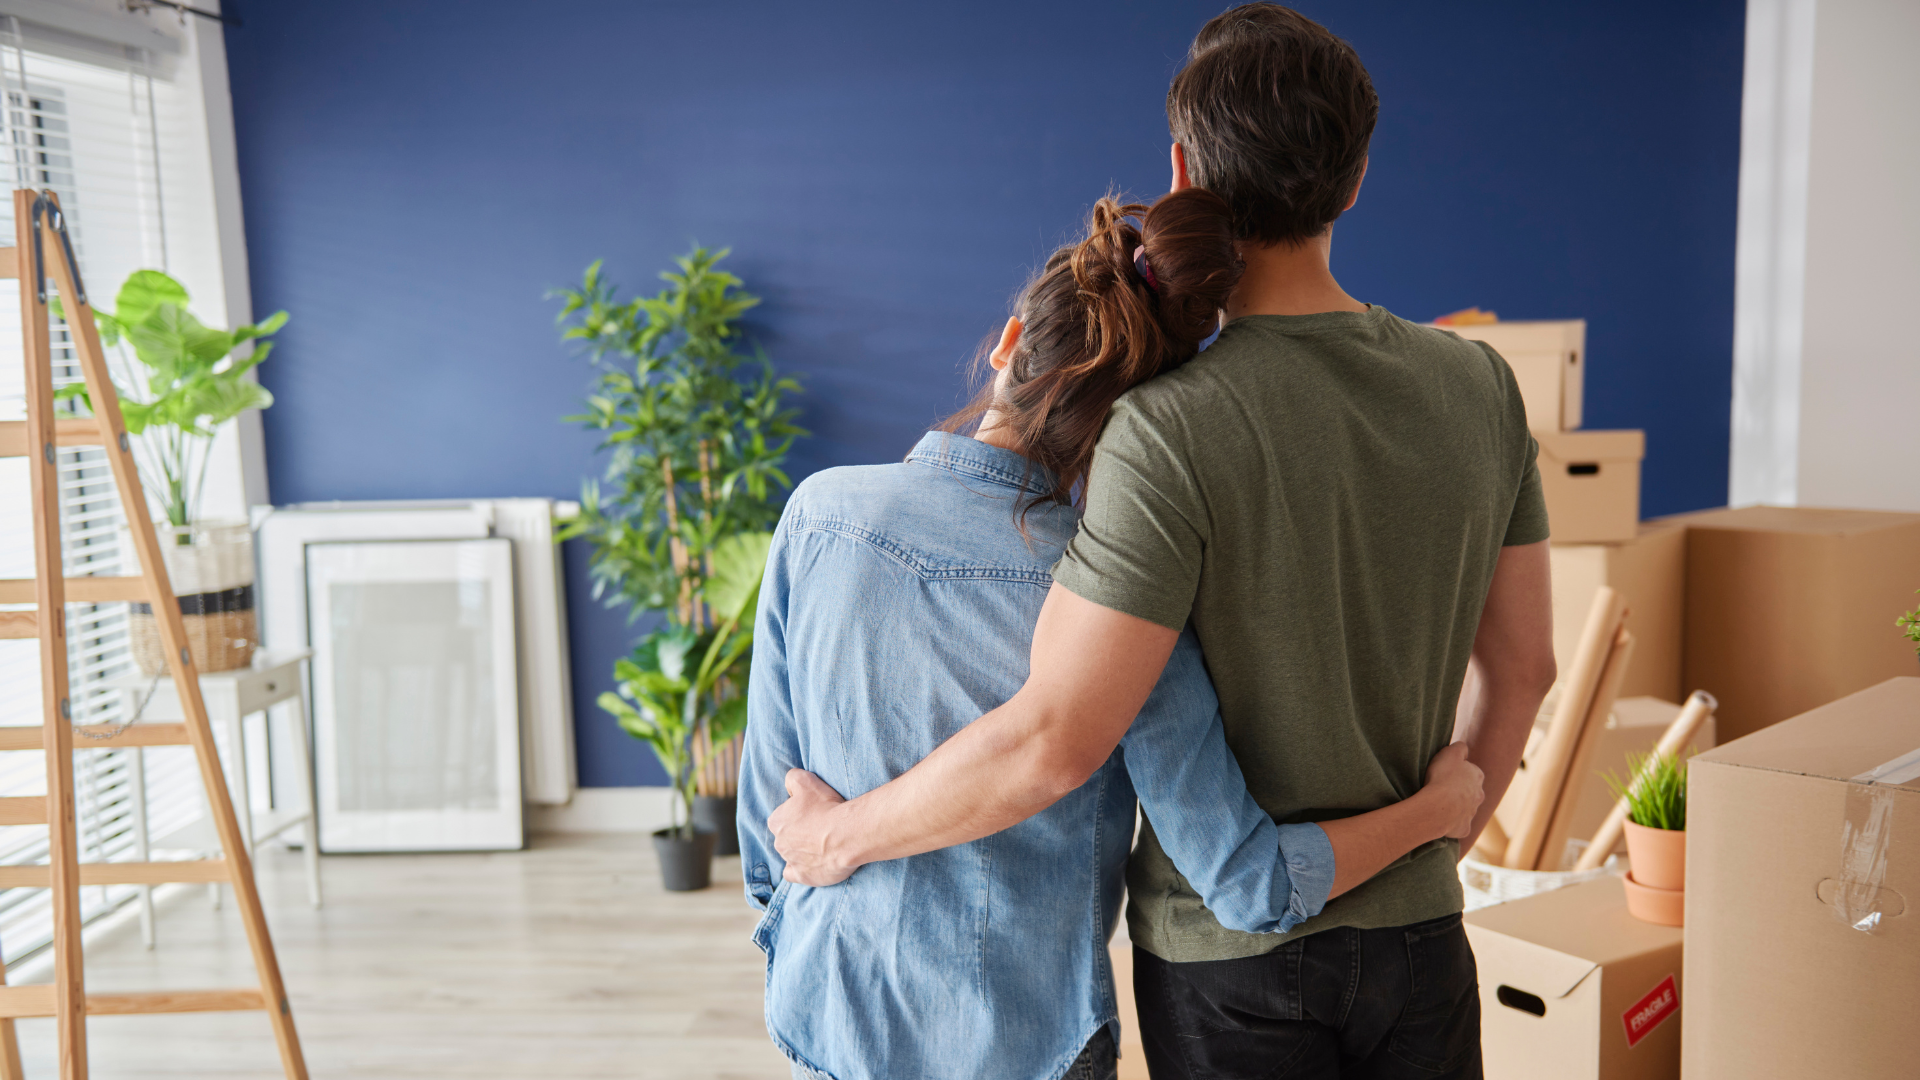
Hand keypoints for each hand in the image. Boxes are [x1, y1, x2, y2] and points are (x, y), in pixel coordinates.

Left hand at [767, 769, 857, 885]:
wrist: (846, 835)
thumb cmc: (826, 807)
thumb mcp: (806, 780)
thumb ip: (791, 778)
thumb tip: (789, 784)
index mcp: (776, 821)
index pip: (782, 816)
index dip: (798, 813)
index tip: (814, 811)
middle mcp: (779, 843)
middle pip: (787, 836)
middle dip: (800, 832)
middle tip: (821, 827)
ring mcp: (790, 861)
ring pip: (792, 854)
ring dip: (804, 850)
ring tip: (824, 843)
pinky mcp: (803, 876)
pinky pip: (793, 874)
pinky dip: (800, 870)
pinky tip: (811, 864)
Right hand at [1419, 743, 1484, 840]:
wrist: (1439, 806)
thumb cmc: (1443, 777)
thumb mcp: (1450, 753)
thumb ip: (1460, 748)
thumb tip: (1463, 748)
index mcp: (1477, 776)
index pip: (1470, 771)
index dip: (1457, 772)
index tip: (1445, 773)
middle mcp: (1479, 795)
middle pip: (1470, 791)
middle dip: (1460, 791)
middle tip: (1441, 789)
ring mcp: (1472, 813)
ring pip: (1465, 809)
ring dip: (1455, 807)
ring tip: (1438, 804)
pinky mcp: (1464, 828)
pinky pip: (1458, 825)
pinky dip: (1451, 823)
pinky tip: (1440, 819)